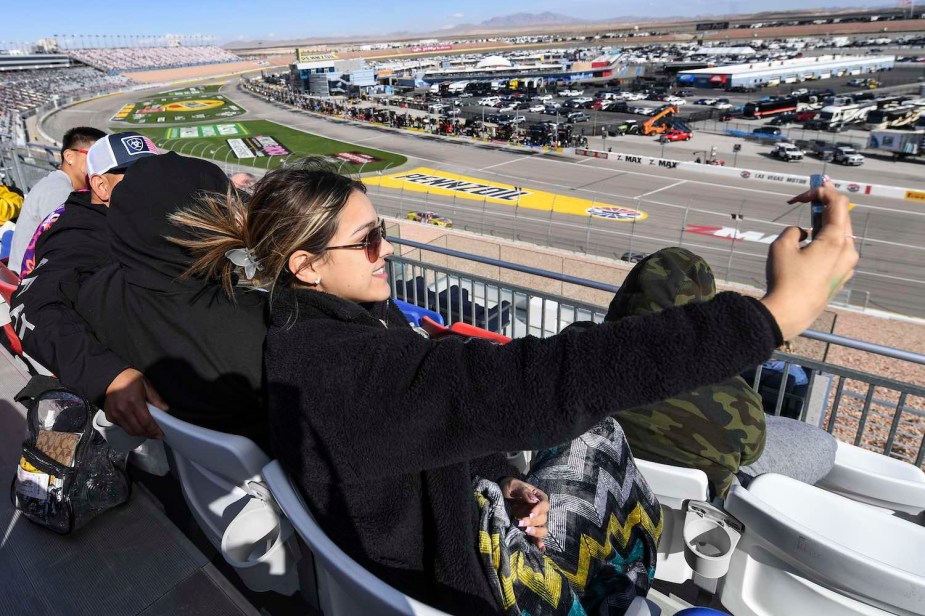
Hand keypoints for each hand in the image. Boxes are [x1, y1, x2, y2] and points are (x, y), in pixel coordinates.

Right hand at [104, 368, 167, 438]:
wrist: (111, 377)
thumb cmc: (130, 379)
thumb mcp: (146, 385)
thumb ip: (156, 398)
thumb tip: (165, 409)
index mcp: (134, 401)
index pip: (146, 421)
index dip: (154, 430)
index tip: (161, 434)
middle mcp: (122, 409)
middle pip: (138, 429)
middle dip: (148, 434)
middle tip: (156, 435)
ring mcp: (114, 414)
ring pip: (129, 431)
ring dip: (140, 434)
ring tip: (148, 432)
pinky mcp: (110, 416)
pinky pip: (122, 427)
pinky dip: (131, 429)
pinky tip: (137, 425)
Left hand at [499, 477, 548, 549]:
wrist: (500, 493)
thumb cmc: (509, 487)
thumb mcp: (514, 485)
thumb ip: (524, 491)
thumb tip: (533, 500)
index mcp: (539, 497)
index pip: (544, 504)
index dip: (539, 509)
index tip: (530, 513)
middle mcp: (539, 510)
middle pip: (543, 518)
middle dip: (533, 521)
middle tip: (520, 522)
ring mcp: (535, 520)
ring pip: (543, 528)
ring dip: (536, 531)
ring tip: (526, 531)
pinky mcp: (529, 527)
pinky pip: (537, 536)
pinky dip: (539, 542)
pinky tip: (540, 548)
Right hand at [761, 181, 858, 340]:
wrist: (790, 312)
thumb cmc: (785, 279)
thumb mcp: (781, 246)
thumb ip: (794, 231)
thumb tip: (803, 233)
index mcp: (835, 239)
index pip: (837, 203)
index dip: (821, 192)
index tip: (806, 192)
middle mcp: (847, 250)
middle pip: (843, 216)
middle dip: (826, 204)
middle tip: (811, 196)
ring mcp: (847, 265)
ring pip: (842, 234)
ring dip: (826, 223)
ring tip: (808, 222)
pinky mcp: (842, 276)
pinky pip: (839, 251)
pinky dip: (828, 241)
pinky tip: (812, 246)